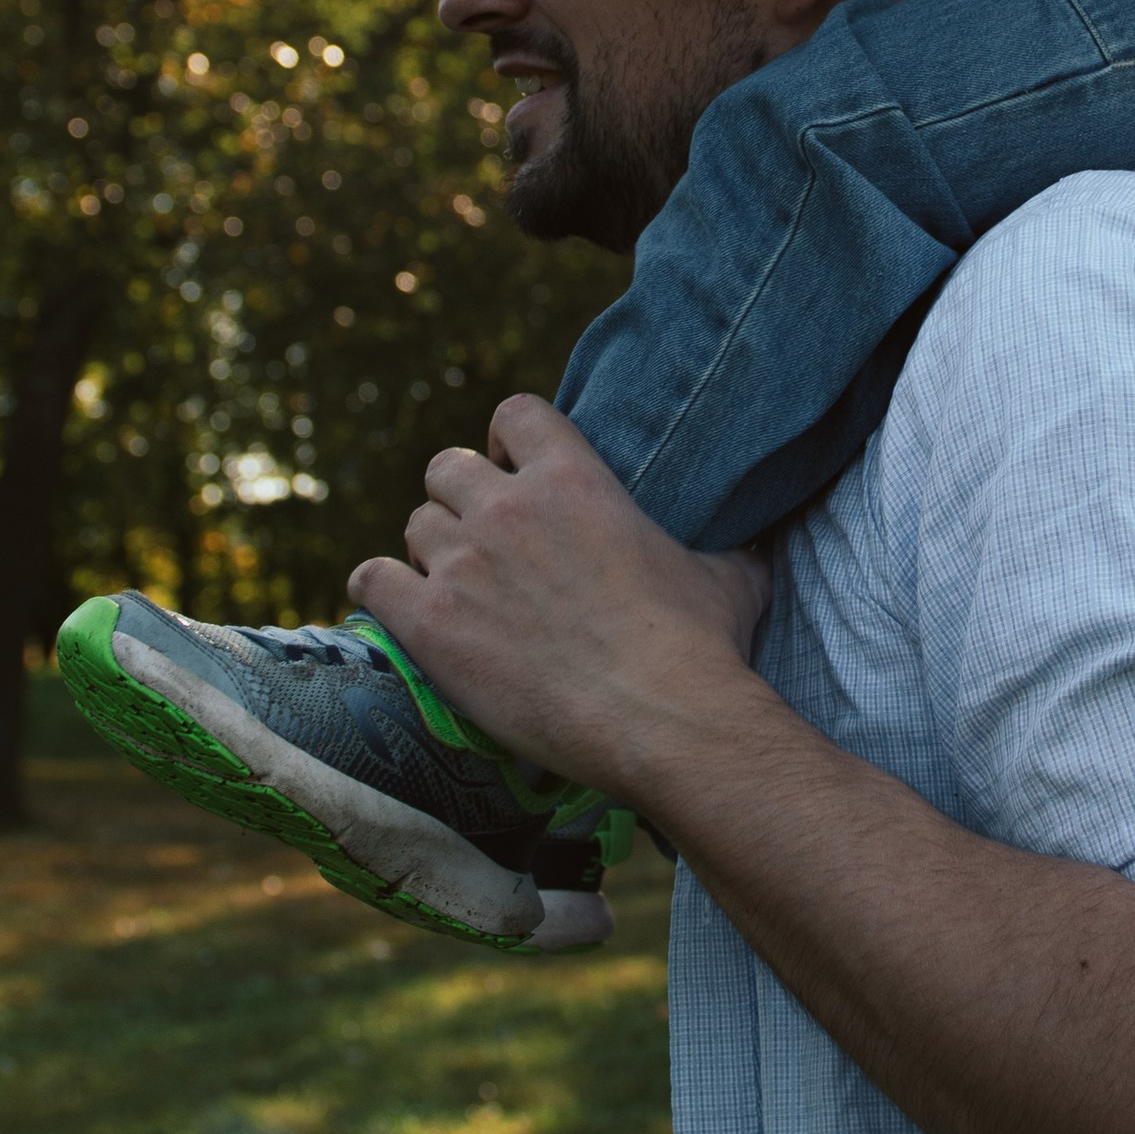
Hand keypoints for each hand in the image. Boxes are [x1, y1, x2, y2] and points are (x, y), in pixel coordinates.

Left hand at [348, 398, 768, 796]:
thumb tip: (764, 540)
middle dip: (460, 498)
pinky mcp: (430, 624)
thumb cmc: (700, 647)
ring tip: (453, 586)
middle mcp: (508, 509)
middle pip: (447, 467)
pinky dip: (381, 591)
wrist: (664, 720)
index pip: (513, 413)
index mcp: (575, 479)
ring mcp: (464, 564)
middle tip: (482, 542)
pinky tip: (402, 609)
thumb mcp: (731, 575)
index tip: (516, 471)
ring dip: (429, 551)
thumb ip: (730, 545)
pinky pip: (370, 580)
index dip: (509, 440)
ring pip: (414, 524)